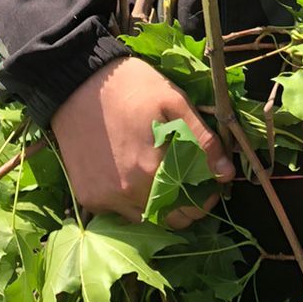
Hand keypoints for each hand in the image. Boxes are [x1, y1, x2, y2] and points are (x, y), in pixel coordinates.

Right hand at [51, 55, 234, 226]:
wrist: (76, 81)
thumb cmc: (130, 86)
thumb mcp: (175, 103)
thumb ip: (203, 141)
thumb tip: (226, 174)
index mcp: (152, 171)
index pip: (191, 208)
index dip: (206, 197)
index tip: (210, 182)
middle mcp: (127, 193)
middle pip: (168, 219)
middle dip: (185, 205)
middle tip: (189, 180)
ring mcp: (104, 198)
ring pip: (143, 219)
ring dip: (159, 205)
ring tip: (162, 176)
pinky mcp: (87, 196)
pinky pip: (118, 211)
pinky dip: (132, 200)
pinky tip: (134, 174)